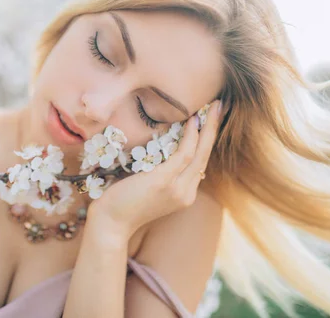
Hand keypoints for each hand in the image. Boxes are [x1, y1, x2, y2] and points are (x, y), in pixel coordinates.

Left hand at [89, 99, 224, 238]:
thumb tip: (163, 150)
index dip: (207, 140)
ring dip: (208, 128)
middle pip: (205, 155)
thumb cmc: (122, 202)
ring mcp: (177, 189)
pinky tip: (192, 121)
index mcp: (184, 194)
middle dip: (214, 129)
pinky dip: (190, 136)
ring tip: (213, 107)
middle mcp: (185, 193)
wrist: (110, 223)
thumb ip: (161, 173)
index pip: (200, 163)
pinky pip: (184, 154)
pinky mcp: (164, 181)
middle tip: (219, 106)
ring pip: (199, 153)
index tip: (209, 120)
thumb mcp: (148, 187)